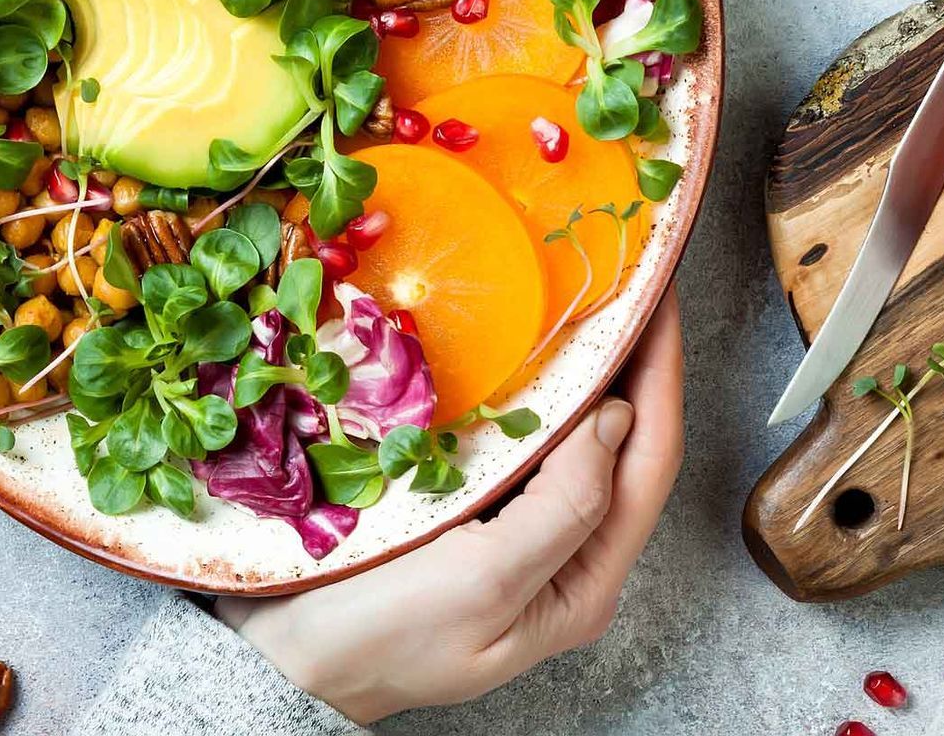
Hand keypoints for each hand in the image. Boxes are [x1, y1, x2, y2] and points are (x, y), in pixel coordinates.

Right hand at [220, 288, 684, 723]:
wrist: (282, 662)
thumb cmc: (379, 634)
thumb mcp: (483, 583)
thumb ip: (565, 507)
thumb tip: (618, 418)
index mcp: (584, 582)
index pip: (650, 461)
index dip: (661, 374)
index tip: (660, 299)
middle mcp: (565, 557)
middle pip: (624, 446)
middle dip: (633, 364)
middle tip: (629, 282)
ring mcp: (521, 534)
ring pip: (576, 438)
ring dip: (588, 371)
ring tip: (590, 301)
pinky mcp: (476, 512)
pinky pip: (525, 441)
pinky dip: (535, 391)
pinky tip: (524, 350)